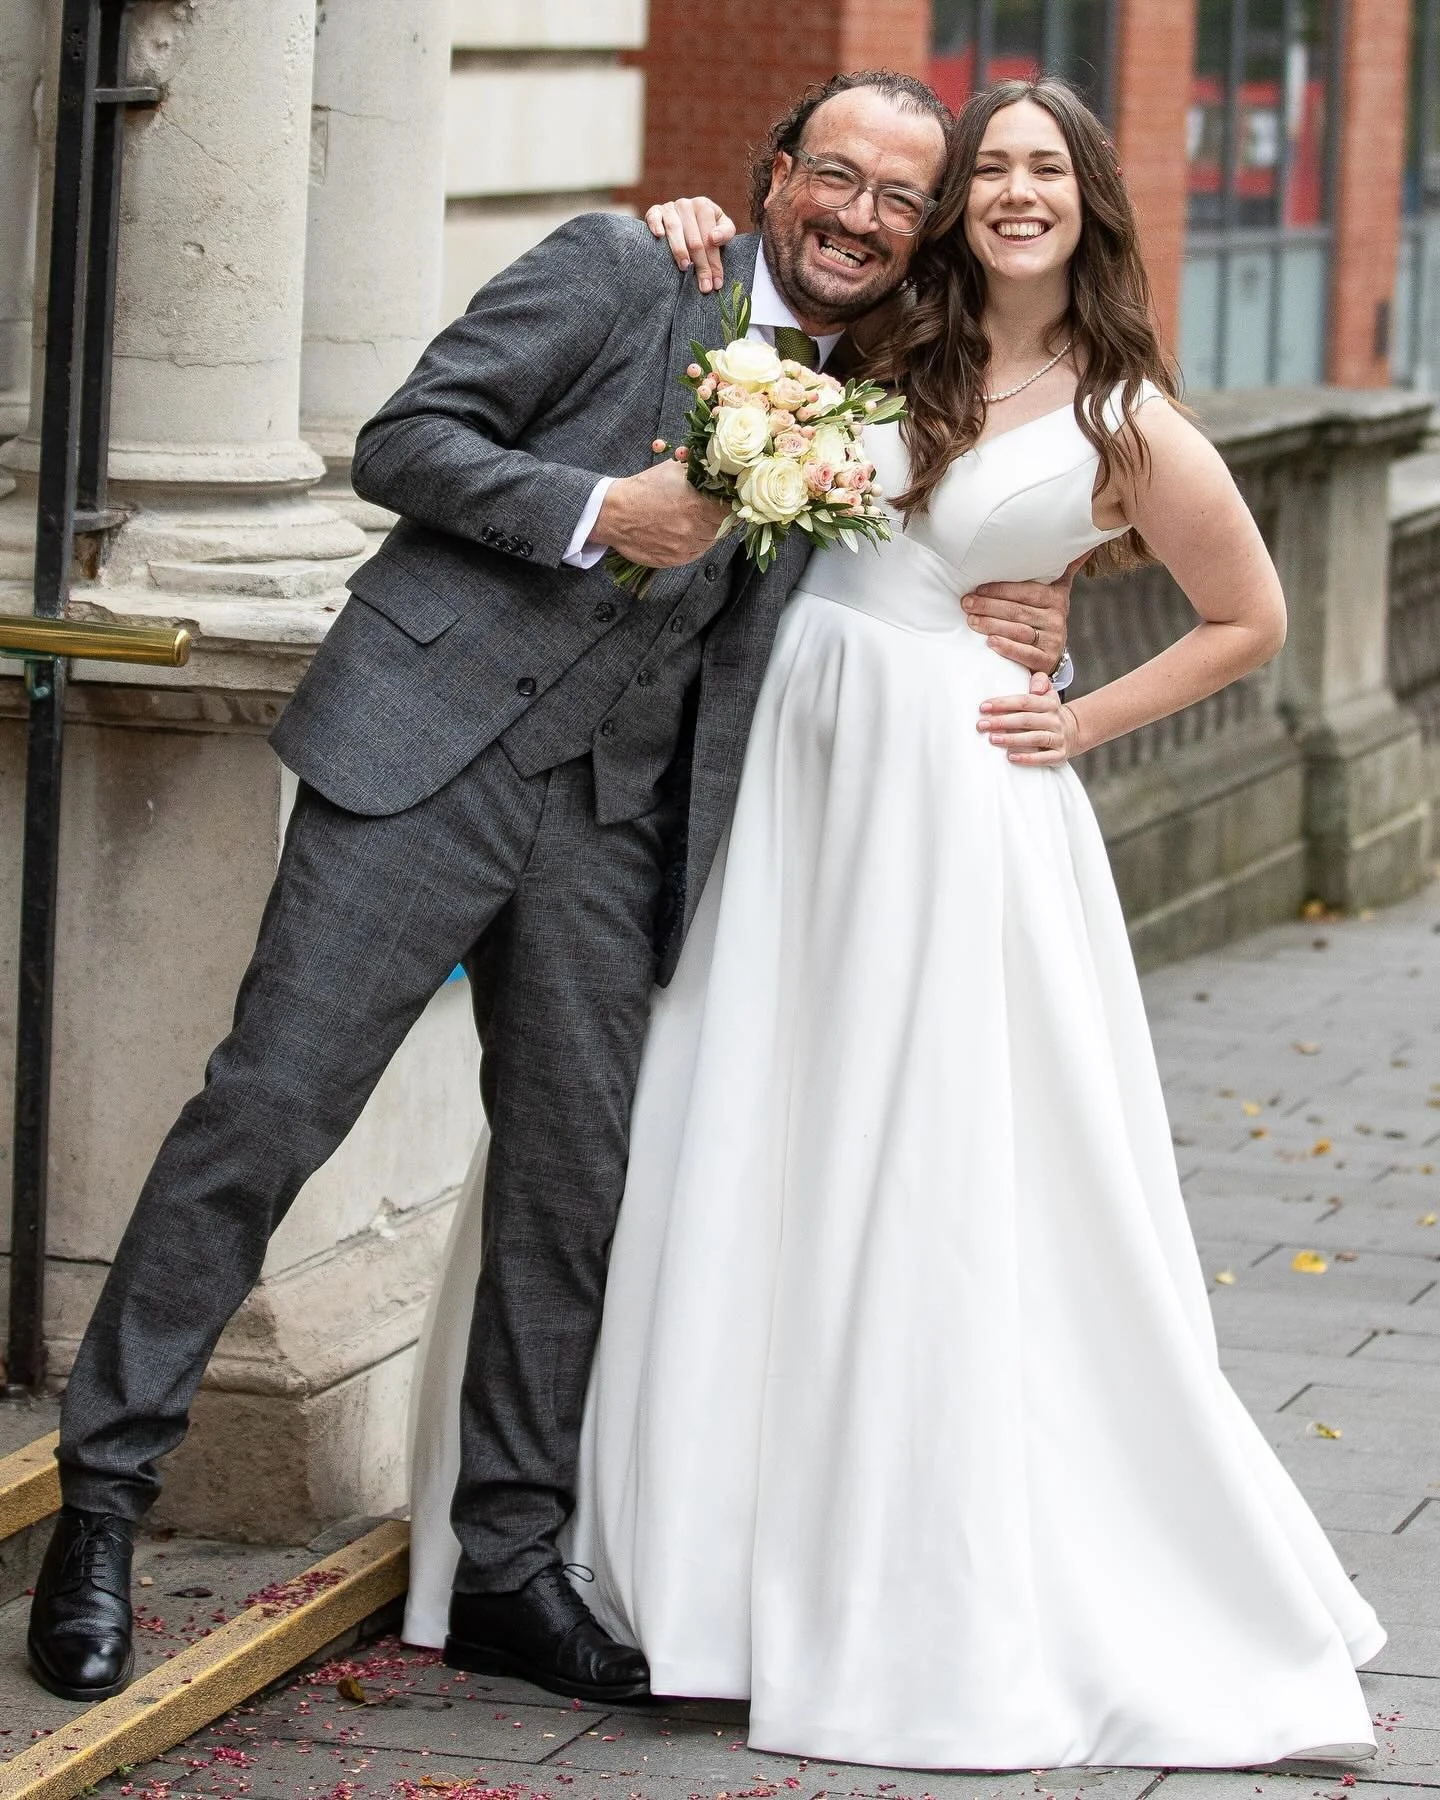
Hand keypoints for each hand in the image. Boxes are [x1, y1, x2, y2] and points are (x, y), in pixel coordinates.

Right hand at [594, 458, 729, 567]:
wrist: (614, 514)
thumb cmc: (643, 489)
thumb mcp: (672, 470)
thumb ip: (699, 470)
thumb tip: (720, 470)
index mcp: (696, 503)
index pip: (730, 508)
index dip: (730, 503)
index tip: (726, 499)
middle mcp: (694, 527)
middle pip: (723, 525)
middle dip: (719, 516)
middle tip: (710, 508)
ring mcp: (685, 546)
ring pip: (711, 540)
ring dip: (708, 530)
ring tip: (694, 519)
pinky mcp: (677, 559)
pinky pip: (697, 552)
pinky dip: (696, 543)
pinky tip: (685, 531)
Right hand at [645, 197, 735, 292]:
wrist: (683, 220)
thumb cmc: (706, 229)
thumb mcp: (722, 228)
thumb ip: (726, 233)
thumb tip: (714, 238)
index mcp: (703, 206)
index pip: (710, 236)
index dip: (714, 261)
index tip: (716, 283)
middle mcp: (686, 205)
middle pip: (694, 238)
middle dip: (701, 264)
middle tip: (703, 286)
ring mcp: (669, 207)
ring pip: (674, 228)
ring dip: (679, 249)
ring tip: (685, 268)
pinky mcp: (655, 211)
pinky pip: (653, 216)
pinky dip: (655, 224)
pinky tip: (659, 236)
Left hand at [961, 552, 1084, 674]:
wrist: (1051, 654)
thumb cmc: (1044, 617)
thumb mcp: (1056, 591)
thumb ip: (1064, 569)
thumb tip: (1086, 544)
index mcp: (1056, 598)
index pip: (1026, 591)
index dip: (1001, 589)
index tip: (978, 588)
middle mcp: (1057, 618)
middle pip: (1018, 610)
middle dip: (989, 606)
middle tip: (967, 603)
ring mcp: (1053, 640)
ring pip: (1018, 630)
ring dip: (992, 625)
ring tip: (972, 620)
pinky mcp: (1046, 661)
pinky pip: (1025, 653)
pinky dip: (1007, 647)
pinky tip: (991, 642)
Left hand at [977, 672, 1079, 765]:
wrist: (1073, 731)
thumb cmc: (1049, 712)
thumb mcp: (1048, 693)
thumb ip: (1040, 681)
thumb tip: (1035, 688)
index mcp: (1050, 703)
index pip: (1025, 701)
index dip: (1004, 703)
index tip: (983, 707)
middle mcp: (1054, 720)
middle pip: (1027, 720)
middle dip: (1002, 722)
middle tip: (982, 725)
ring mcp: (1058, 738)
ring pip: (1035, 738)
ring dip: (1012, 739)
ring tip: (993, 739)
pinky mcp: (1060, 755)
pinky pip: (1044, 758)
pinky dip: (1028, 758)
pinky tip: (1011, 757)